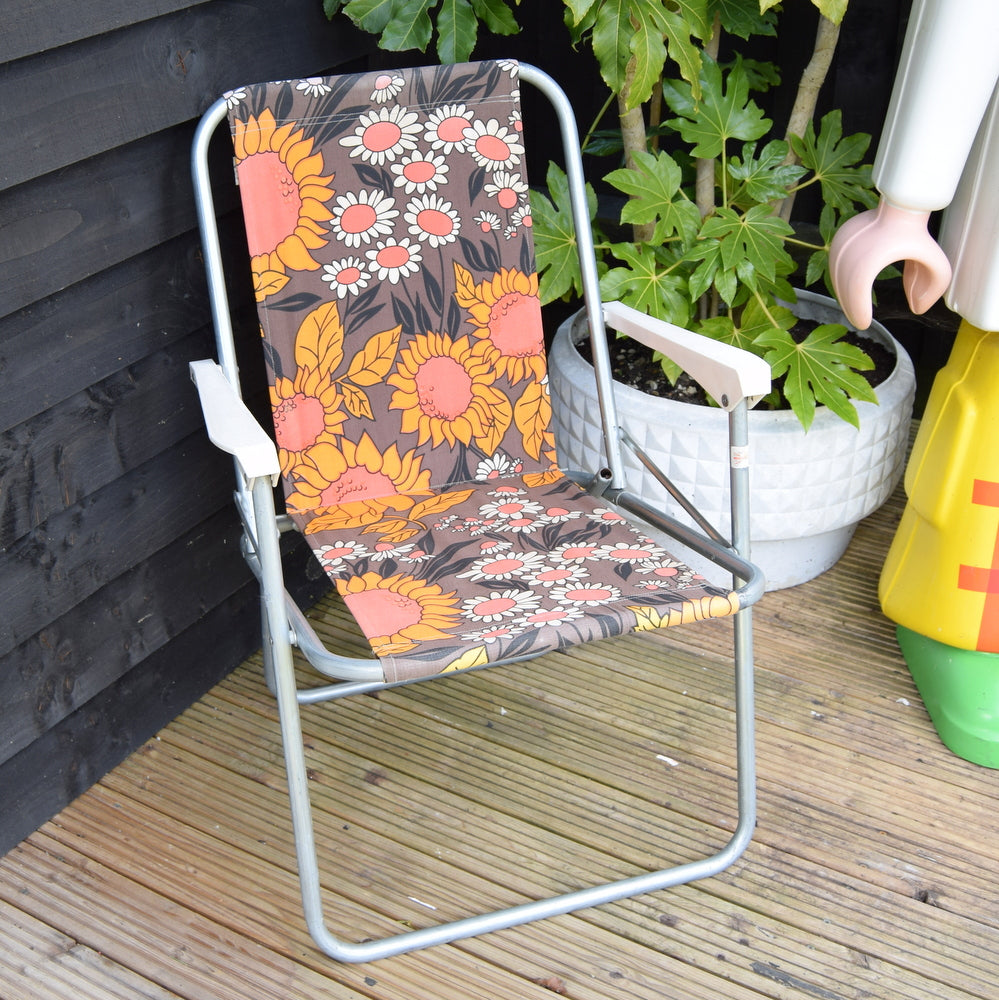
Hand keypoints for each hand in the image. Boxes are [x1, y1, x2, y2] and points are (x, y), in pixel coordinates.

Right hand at [829, 199, 951, 328]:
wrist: (901, 206)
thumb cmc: (919, 236)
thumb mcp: (937, 263)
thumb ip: (934, 288)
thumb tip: (917, 309)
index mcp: (872, 255)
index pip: (856, 290)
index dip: (858, 310)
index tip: (864, 324)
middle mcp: (851, 249)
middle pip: (844, 287)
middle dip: (851, 308)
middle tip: (860, 321)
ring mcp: (841, 243)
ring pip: (837, 279)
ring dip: (845, 296)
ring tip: (855, 309)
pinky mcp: (838, 241)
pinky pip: (835, 269)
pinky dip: (841, 283)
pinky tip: (849, 292)